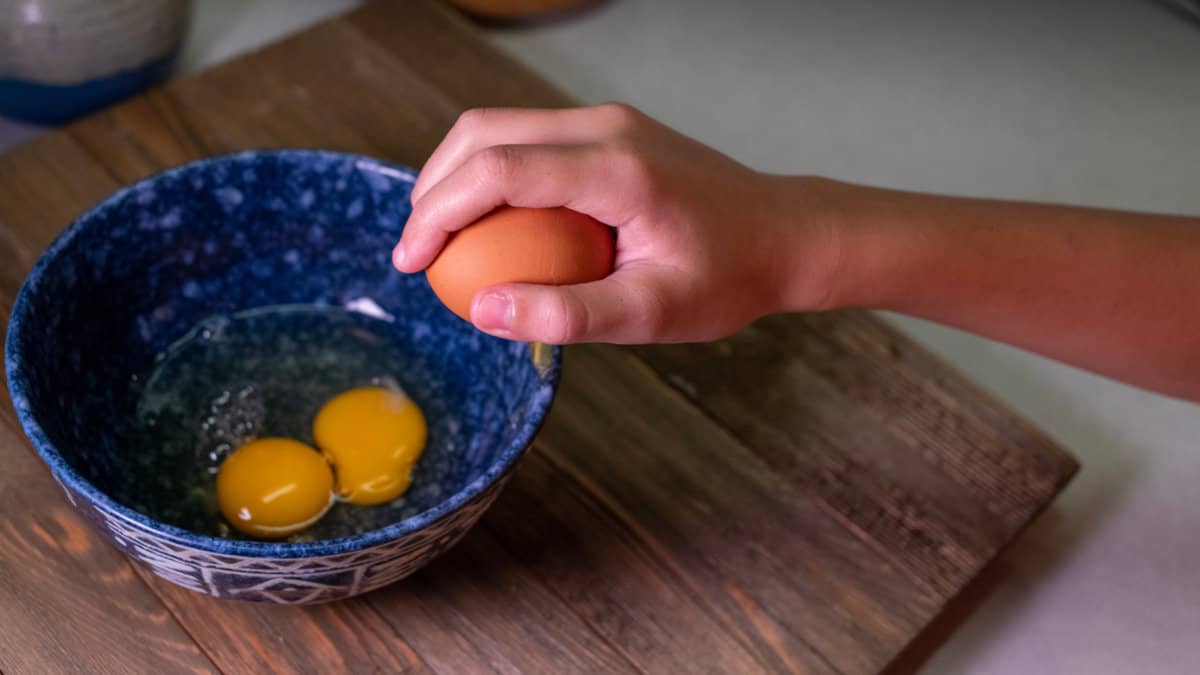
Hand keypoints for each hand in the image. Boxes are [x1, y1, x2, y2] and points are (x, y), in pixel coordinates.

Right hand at [394, 103, 837, 343]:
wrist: (784, 235)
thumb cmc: (728, 278)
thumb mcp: (651, 313)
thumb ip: (567, 314)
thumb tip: (484, 312)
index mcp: (616, 170)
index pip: (498, 169)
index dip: (438, 213)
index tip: (411, 261)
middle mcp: (607, 128)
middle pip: (484, 131)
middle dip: (432, 187)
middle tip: (415, 252)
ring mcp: (609, 121)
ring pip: (501, 127)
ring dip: (457, 175)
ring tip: (441, 239)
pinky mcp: (610, 129)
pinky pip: (530, 139)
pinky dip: (492, 173)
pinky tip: (489, 225)